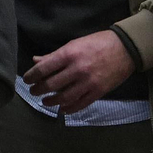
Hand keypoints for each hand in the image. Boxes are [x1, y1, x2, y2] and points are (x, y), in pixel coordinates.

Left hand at [22, 30, 136, 114]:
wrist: (125, 48)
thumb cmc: (97, 43)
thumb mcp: (74, 44)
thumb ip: (54, 55)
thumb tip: (36, 61)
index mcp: (69, 54)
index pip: (44, 68)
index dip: (32, 76)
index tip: (26, 80)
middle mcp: (77, 69)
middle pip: (52, 84)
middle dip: (39, 89)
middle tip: (33, 91)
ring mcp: (88, 82)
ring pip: (64, 97)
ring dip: (51, 101)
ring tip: (45, 101)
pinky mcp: (98, 92)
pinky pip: (80, 104)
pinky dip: (69, 108)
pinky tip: (62, 108)